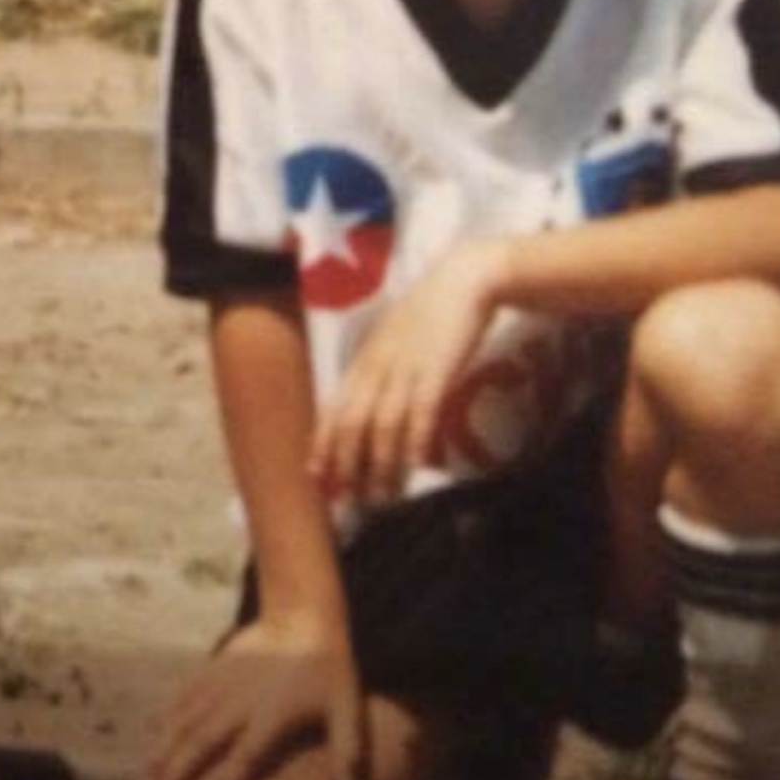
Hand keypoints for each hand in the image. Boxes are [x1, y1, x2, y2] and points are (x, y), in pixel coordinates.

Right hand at [146, 616, 366, 779]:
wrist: (303, 615)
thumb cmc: (328, 667)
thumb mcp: (346, 706)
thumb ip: (348, 749)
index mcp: (271, 715)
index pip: (247, 756)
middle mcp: (239, 702)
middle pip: (201, 743)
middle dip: (177, 776)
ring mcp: (221, 683)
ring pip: (184, 721)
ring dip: (163, 750)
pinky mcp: (212, 667)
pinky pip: (183, 694)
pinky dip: (166, 715)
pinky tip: (152, 735)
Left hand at [309, 238, 508, 504]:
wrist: (464, 279)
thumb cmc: (431, 311)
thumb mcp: (394, 339)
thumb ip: (381, 371)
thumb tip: (374, 410)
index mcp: (365, 360)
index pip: (334, 409)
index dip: (322, 446)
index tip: (315, 477)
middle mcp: (378, 368)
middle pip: (352, 424)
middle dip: (346, 466)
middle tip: (347, 500)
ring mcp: (406, 370)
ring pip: (382, 427)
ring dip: (380, 466)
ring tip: (382, 496)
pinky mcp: (437, 372)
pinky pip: (420, 415)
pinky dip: (415, 444)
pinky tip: (416, 468)